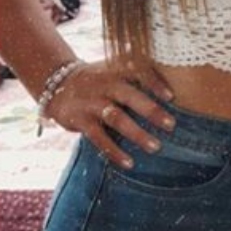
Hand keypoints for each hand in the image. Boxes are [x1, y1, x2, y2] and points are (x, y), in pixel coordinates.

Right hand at [45, 61, 176, 168]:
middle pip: (129, 95)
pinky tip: (129, 163)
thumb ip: (136, 71)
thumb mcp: (112, 67)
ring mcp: (91, 102)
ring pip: (116, 118)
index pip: (136, 72)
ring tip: (155, 147)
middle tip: (172, 125)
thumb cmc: (97, 78)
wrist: (56, 83)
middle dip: (151, 110)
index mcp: (115, 70)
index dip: (154, 82)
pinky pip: (98, 138)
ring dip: (136, 133)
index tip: (172, 96)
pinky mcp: (79, 120)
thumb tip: (174, 78)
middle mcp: (104, 84)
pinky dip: (114, 151)